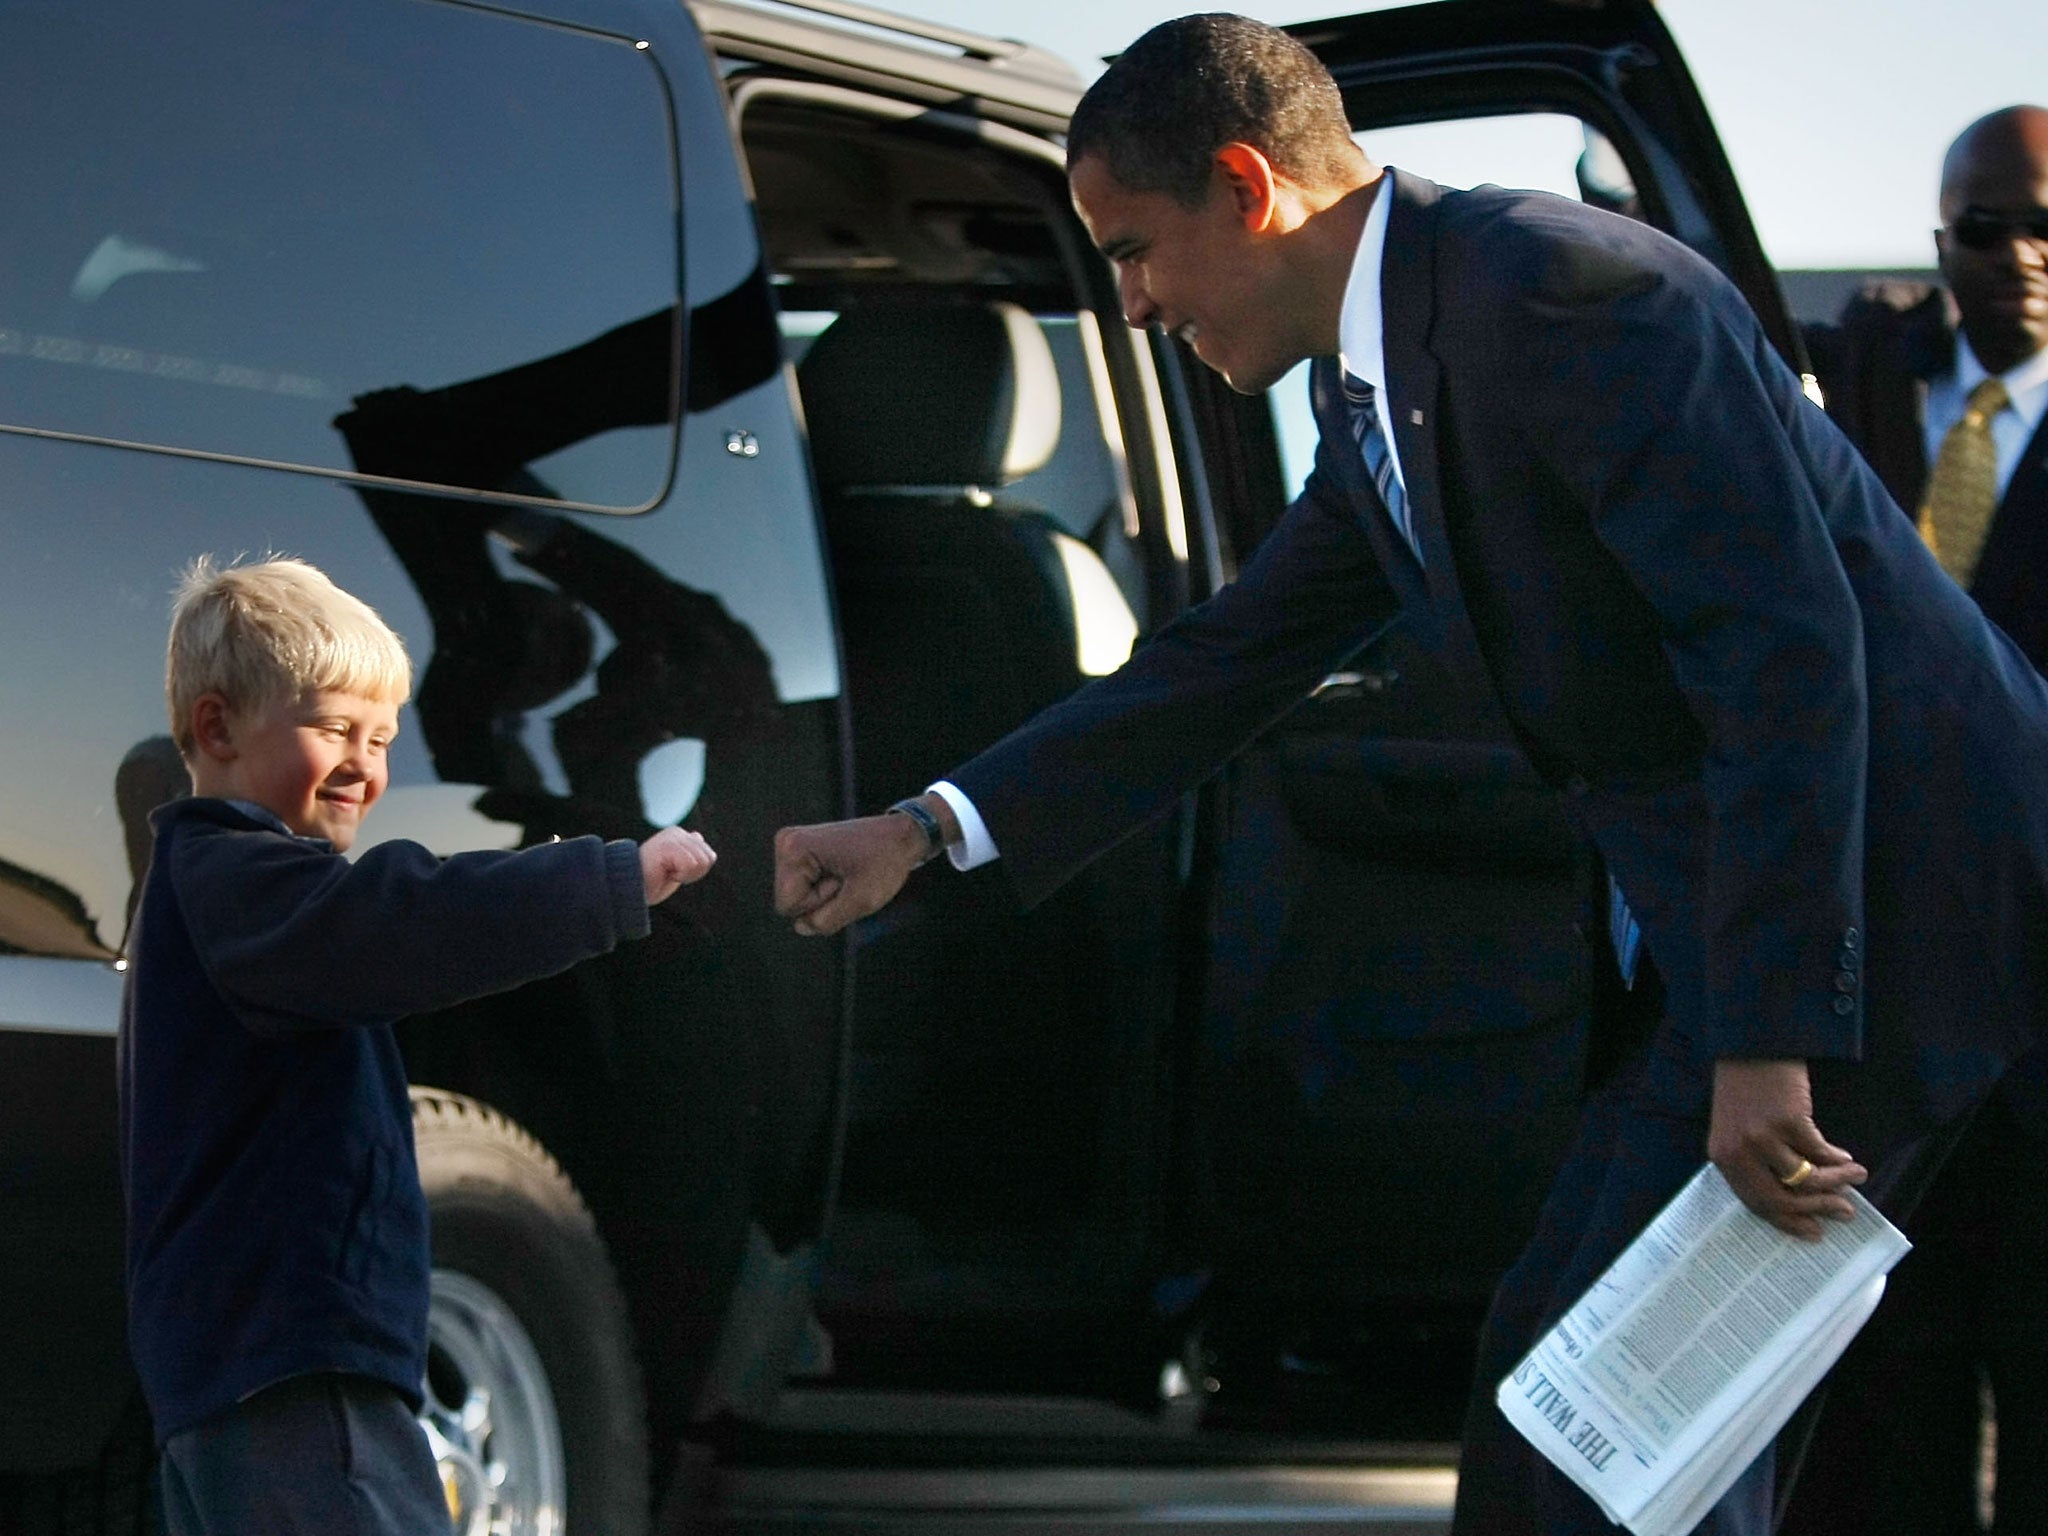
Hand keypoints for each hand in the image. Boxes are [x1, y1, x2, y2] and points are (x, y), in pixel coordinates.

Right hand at [640, 827, 715, 902]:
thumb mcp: (674, 867)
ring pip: (701, 862)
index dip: (696, 873)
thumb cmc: (650, 882)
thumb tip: (698, 836)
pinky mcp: (668, 846)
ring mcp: (672, 838)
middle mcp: (677, 833)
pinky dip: (680, 875)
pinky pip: (690, 864)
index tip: (675, 874)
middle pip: (708, 859)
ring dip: (685, 875)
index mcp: (680, 836)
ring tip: (666, 873)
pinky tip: (664, 873)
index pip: (709, 856)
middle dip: (692, 874)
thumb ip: (687, 854)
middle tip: (670, 874)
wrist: (628, 890)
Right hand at [773, 813, 930, 935]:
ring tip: (848, 874)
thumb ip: (827, 921)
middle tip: (849, 877)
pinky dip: (827, 888)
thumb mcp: (862, 900)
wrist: (901, 836)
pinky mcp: (803, 851)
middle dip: (822, 899)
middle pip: (790, 901)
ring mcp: (793, 846)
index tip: (844, 880)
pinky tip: (844, 871)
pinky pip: (806, 888)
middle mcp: (786, 842)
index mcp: (793, 848)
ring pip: (798, 897)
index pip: (789, 906)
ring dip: (826, 895)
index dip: (820, 904)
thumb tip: (800, 927)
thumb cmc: (886, 862)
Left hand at [1707, 1058, 1865, 1239]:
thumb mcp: (1737, 1126)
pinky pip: (1820, 1153)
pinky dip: (1837, 1160)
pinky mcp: (1788, 1121)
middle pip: (1781, 1198)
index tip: (1813, 1231)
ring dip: (1837, 1183)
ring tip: (1856, 1178)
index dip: (1788, 1221)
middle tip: (1844, 1212)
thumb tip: (1797, 1193)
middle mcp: (1739, 1151)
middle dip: (1817, 1209)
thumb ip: (1756, 1159)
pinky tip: (1846, 1158)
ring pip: (1806, 1179)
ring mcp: (1763, 1137)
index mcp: (1723, 1156)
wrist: (1750, 1043)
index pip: (1756, 1202)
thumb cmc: (1745, 1086)